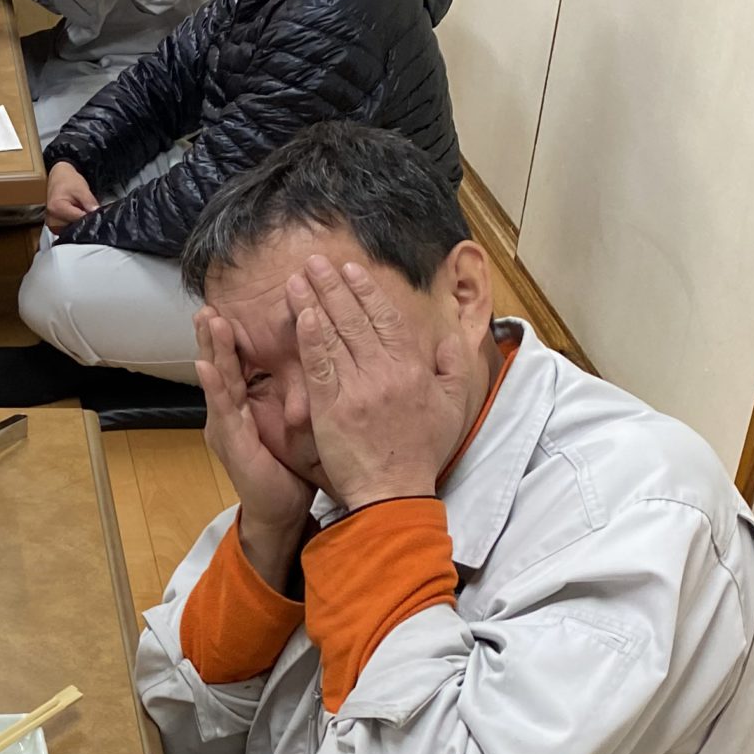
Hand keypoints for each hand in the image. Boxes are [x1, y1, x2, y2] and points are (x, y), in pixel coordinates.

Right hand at [45, 161, 99, 232]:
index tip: (93, 210)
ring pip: (73, 230)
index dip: (89, 216)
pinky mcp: (55, 228)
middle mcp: (52, 220)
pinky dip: (75, 223)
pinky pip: (69, 230)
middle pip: (75, 227)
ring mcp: (53, 225)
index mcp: (56, 209)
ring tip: (79, 209)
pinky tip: (76, 214)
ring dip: (79, 222)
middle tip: (85, 207)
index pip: (78, 219)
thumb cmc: (68, 181)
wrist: (59, 179)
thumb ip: (89, 202)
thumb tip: (97, 213)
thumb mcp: (81, 189)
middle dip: (84, 220)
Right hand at [194, 308, 313, 587]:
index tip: (230, 306)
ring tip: (206, 320)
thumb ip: (295, 396)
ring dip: (210, 349)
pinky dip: (215, 386)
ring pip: (218, 379)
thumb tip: (317, 365)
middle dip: (214, 334)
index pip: (240, 361)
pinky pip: (224, 409)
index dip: (234, 335)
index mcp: (247, 405)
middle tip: (208, 304)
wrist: (280, 511)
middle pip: (223, 363)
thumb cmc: (289, 470)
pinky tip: (206, 366)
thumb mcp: (294, 423)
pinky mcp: (231, 442)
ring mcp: (227, 426)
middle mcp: (231, 412)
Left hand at [289, 255, 474, 508]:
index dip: (367, 291)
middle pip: (355, 319)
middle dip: (334, 286)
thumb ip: (454, 366)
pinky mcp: (331, 408)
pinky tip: (300, 316)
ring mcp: (357, 389)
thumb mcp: (454, 405)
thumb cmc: (422, 451)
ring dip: (315, 303)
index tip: (351, 270)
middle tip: (316, 262)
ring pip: (334, 336)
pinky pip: (319, 366)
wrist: (395, 491)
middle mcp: (385, 372)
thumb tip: (451, 336)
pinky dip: (310, 339)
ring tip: (298, 279)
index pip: (386, 318)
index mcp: (412, 368)